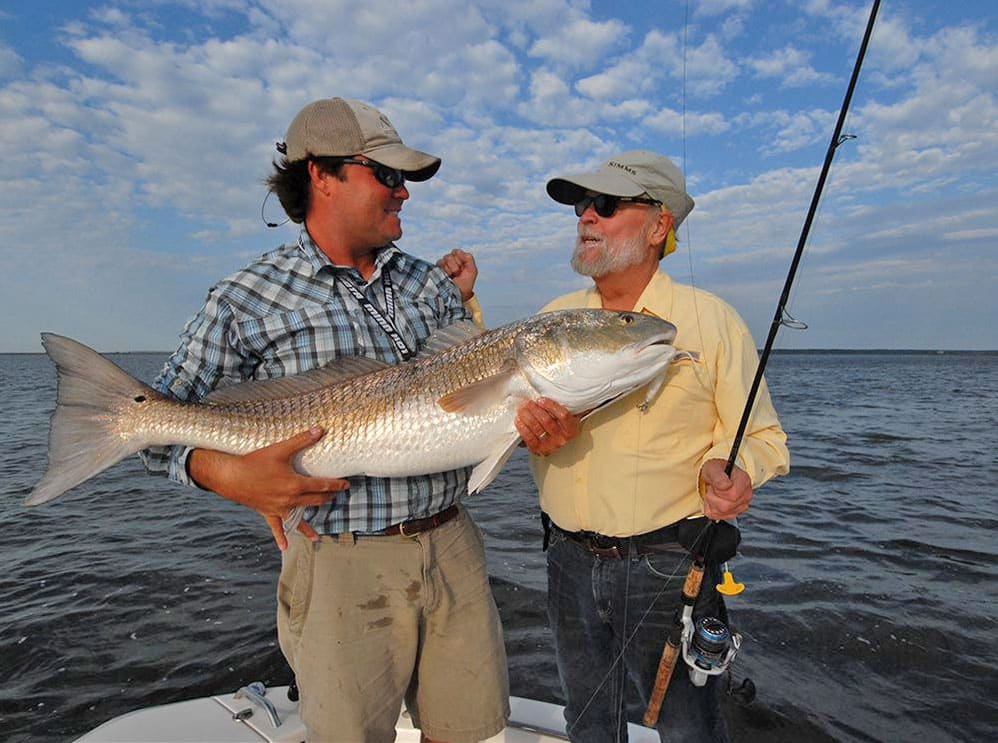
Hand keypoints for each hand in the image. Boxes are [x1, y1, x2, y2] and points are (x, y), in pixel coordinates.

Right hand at [187, 426, 348, 550]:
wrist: (231, 476)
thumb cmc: (255, 462)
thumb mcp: (280, 449)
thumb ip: (301, 440)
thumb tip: (320, 429)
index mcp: (296, 484)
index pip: (322, 485)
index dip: (336, 485)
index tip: (346, 485)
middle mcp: (290, 500)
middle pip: (315, 501)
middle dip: (327, 498)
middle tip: (336, 495)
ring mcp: (279, 509)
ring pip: (298, 519)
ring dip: (308, 526)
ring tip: (318, 536)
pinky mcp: (267, 512)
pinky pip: (276, 527)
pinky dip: (281, 537)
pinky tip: (285, 547)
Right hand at [436, 248, 477, 301]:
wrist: (457, 295)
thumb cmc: (465, 284)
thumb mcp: (472, 271)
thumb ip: (468, 258)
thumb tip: (457, 251)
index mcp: (459, 260)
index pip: (456, 252)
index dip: (460, 260)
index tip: (463, 269)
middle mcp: (450, 261)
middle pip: (450, 255)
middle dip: (455, 266)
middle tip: (457, 274)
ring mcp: (443, 265)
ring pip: (445, 259)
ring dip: (450, 269)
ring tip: (452, 276)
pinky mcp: (437, 270)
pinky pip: (439, 264)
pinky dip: (444, 270)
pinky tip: (447, 276)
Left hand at [515, 398, 581, 455]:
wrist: (553, 440)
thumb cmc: (557, 423)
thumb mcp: (562, 414)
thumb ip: (558, 405)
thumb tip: (542, 391)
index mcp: (572, 428)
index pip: (563, 415)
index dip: (551, 406)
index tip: (540, 399)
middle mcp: (562, 438)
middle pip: (547, 421)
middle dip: (535, 409)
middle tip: (527, 402)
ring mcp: (550, 446)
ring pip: (537, 428)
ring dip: (527, 416)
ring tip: (521, 408)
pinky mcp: (539, 450)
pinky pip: (529, 438)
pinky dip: (523, 428)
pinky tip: (519, 420)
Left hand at [699, 459, 752, 520]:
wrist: (716, 476)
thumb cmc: (717, 470)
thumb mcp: (714, 469)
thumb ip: (719, 477)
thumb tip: (725, 486)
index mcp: (744, 481)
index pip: (732, 495)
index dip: (719, 490)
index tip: (716, 484)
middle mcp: (746, 495)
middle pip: (726, 506)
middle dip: (713, 497)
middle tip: (713, 488)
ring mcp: (741, 506)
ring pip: (721, 512)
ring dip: (711, 502)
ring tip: (714, 492)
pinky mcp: (733, 513)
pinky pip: (717, 516)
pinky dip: (711, 508)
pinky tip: (714, 499)